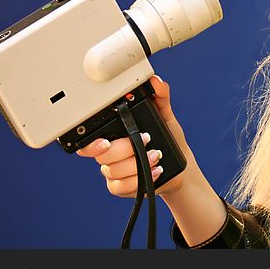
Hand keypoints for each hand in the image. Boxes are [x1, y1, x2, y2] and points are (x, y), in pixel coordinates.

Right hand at [76, 75, 189, 197]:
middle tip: (146, 141)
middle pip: (101, 155)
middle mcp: (110, 153)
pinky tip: (155, 170)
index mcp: (114, 133)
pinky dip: (138, 180)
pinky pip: (119, 186)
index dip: (92, 143)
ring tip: (157, 155)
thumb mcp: (166, 116)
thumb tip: (156, 81)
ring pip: (112, 171)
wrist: (180, 167)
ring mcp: (113, 171)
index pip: (89, 139)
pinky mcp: (121, 187)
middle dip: (124, 149)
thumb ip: (160, 98)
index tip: (106, 141)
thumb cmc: (169, 141)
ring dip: (136, 164)